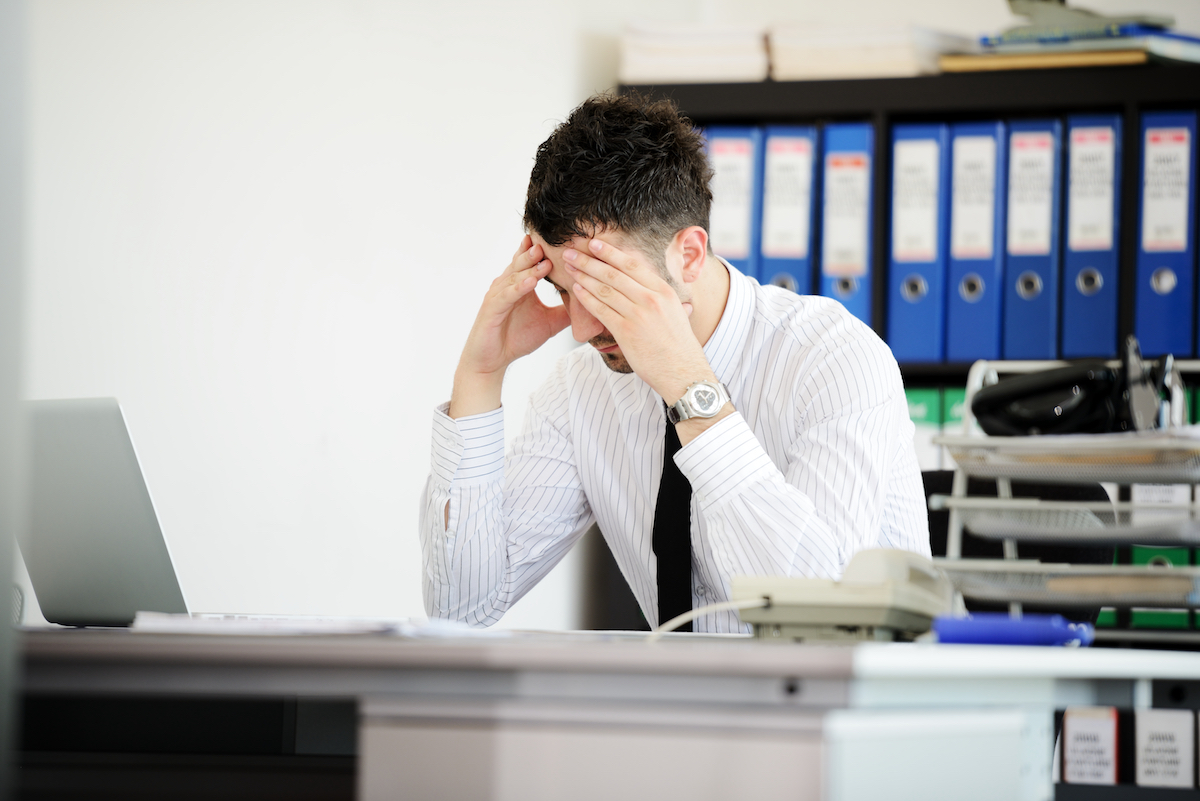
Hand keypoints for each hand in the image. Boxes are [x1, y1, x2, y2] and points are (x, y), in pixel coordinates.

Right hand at [450, 235, 569, 417]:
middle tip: (553, 240)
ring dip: (529, 266)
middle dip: (537, 251)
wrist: (493, 361)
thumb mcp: (549, 323)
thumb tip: (590, 305)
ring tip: (543, 258)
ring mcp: (498, 295)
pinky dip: (518, 287)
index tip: (567, 242)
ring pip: (514, 275)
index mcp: (521, 285)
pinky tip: (530, 282)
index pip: (534, 263)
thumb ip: (566, 311)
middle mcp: (507, 285)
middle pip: (522, 263)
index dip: (547, 253)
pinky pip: (506, 295)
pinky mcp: (492, 309)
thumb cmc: (516, 339)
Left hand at [565, 237, 713, 403]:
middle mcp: (651, 299)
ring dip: (583, 276)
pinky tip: (576, 290)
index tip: (594, 244)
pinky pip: (601, 310)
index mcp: (663, 291)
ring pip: (604, 289)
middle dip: (589, 261)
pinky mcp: (626, 332)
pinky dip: (587, 298)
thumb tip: (650, 286)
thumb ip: (661, 297)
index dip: (610, 253)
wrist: (683, 373)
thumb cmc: (678, 346)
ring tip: (569, 267)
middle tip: (572, 252)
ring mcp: (638, 315)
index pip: (632, 265)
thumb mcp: (676, 312)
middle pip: (613, 274)